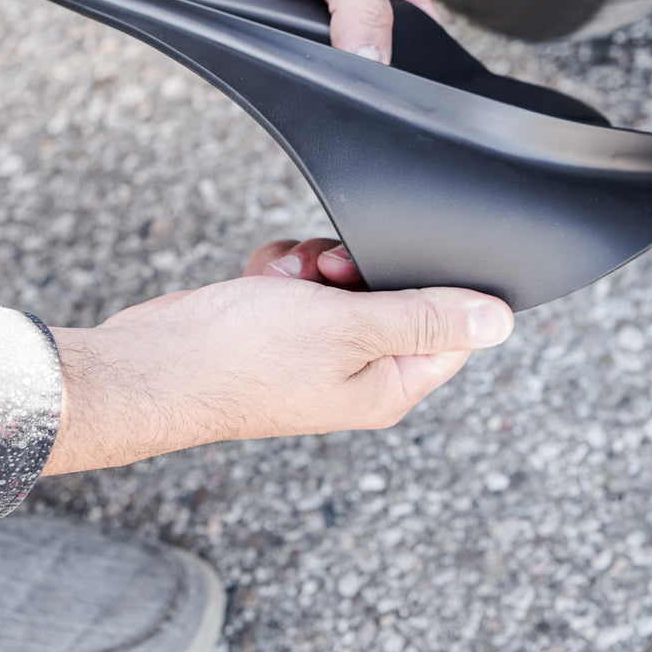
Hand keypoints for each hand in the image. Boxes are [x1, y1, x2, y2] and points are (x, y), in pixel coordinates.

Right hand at [41, 241, 512, 474]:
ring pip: (344, 275)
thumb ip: (426, 317)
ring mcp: (318, 349)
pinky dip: (280, 271)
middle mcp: (359, 372)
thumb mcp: (350, 326)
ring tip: (287, 285)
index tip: (393, 268)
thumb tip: (500, 322)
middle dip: (359, 266)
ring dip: (314, 265)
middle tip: (331, 274)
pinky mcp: (282, 326)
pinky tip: (259, 285)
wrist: (152, 364)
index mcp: (389, 386)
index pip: (450, 328)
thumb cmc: (241, 358)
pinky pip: (303, 277)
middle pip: (394, 291)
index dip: (428, 284)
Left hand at [123, 0, 437, 63]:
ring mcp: (322, 34)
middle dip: (357, 73)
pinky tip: (275, 52)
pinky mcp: (286, 44)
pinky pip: (290, 72)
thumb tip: (373, 59)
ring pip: (330, 75)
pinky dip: (282, 68)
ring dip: (316, 71)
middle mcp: (361, 17)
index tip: (387, 76)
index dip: (411, 67)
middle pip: (373, 68)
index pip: (423, 47)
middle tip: (338, 60)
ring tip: (301, 45)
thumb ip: (364, 7)